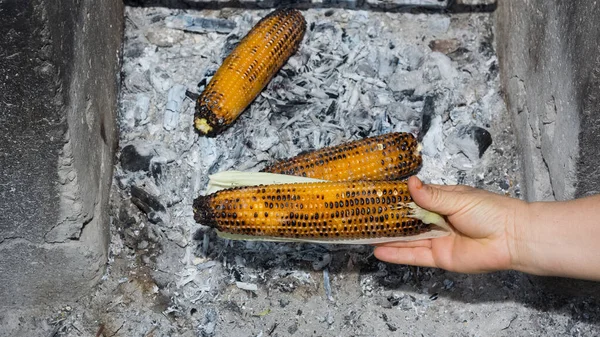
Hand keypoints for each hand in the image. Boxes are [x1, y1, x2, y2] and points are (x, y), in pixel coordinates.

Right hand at [374, 176, 525, 272]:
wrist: (512, 238)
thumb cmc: (491, 212)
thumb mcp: (457, 199)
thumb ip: (431, 196)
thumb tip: (410, 183)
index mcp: (442, 201)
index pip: (414, 199)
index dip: (396, 199)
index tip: (376, 197)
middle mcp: (437, 220)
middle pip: (407, 221)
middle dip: (388, 220)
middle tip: (364, 217)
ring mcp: (437, 240)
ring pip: (407, 239)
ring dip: (388, 238)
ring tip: (364, 235)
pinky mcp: (439, 258)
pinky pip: (414, 256)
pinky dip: (397, 254)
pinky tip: (379, 251)